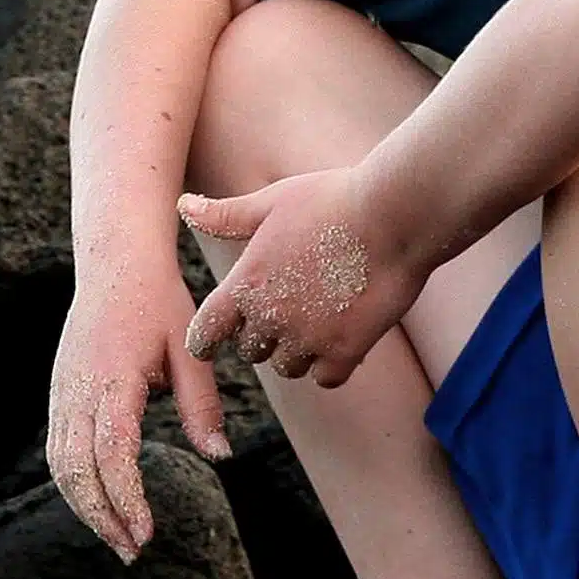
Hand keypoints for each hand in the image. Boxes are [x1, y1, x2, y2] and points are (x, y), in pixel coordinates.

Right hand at [46, 261, 225, 559]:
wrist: (115, 265)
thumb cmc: (160, 304)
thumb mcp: (192, 350)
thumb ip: (202, 404)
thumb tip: (220, 456)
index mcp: (112, 378)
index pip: (112, 452)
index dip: (126, 498)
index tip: (147, 533)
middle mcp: (77, 389)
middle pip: (77, 469)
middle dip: (103, 516)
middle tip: (133, 553)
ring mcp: (62, 392)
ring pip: (61, 465)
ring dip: (86, 507)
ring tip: (119, 540)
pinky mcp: (59, 394)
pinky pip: (59, 450)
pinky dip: (75, 485)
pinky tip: (100, 506)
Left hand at [183, 165, 417, 387]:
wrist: (394, 214)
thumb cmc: (332, 199)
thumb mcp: (272, 201)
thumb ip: (225, 216)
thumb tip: (184, 205)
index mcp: (244, 284)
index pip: (206, 332)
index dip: (205, 339)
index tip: (209, 342)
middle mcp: (269, 318)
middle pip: (251, 350)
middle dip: (264, 335)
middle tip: (291, 307)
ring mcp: (308, 339)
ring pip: (288, 367)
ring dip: (298, 351)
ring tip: (321, 317)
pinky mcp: (345, 352)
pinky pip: (325, 378)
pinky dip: (332, 364)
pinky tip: (345, 336)